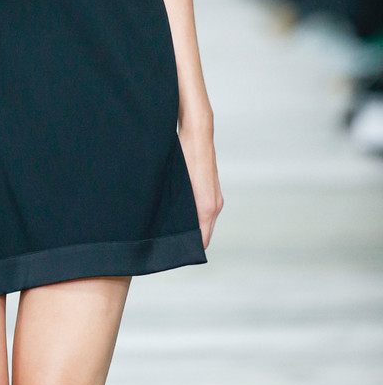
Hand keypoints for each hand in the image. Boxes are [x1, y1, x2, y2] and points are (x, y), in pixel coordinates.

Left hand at [178, 120, 223, 250]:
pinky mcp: (212, 190)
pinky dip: (195, 214)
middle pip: (204, 232)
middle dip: (190, 238)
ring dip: (192, 224)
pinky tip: (180, 209)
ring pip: (204, 221)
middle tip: (169, 240)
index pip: (202, 240)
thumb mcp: (179, 183)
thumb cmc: (187, 155)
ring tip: (172, 225)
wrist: (198, 134)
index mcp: (207, 207)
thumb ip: (180, 207)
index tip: (175, 250)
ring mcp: (215, 197)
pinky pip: (205, 210)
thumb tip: (174, 225)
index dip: (190, 247)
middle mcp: (215, 205)